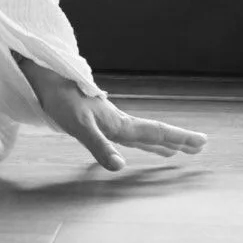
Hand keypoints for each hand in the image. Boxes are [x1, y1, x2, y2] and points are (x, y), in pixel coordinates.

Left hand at [15, 57, 207, 170]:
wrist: (41, 75)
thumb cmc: (59, 98)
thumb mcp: (79, 125)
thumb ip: (99, 146)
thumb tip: (120, 167)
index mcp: (117, 123)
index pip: (154, 132)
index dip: (177, 137)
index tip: (201, 141)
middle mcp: (116, 120)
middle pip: (152, 132)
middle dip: (176, 140)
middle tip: (200, 145)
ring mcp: (106, 118)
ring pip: (139, 132)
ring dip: (158, 141)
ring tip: (174, 149)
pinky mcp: (93, 117)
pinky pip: (123, 132)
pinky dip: (137, 139)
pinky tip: (133, 141)